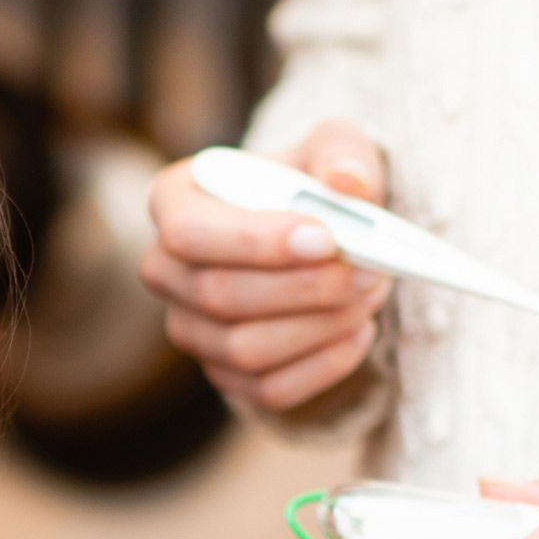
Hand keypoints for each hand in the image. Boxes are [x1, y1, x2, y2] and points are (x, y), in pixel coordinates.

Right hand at [141, 119, 392, 411]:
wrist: (322, 237)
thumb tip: (348, 183)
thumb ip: (344, 154)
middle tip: (371, 271)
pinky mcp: (224, 374)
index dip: (256, 242)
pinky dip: (324, 366)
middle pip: (219, 296)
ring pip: (245, 350)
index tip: (325, 239)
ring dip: (321, 326)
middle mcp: (166, 269)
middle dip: (305, 288)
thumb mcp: (334, 149)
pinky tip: (358, 332)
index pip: (189, 232)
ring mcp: (189, 328)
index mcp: (175, 200)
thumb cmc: (314, 187)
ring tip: (371, 295)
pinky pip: (268, 389)